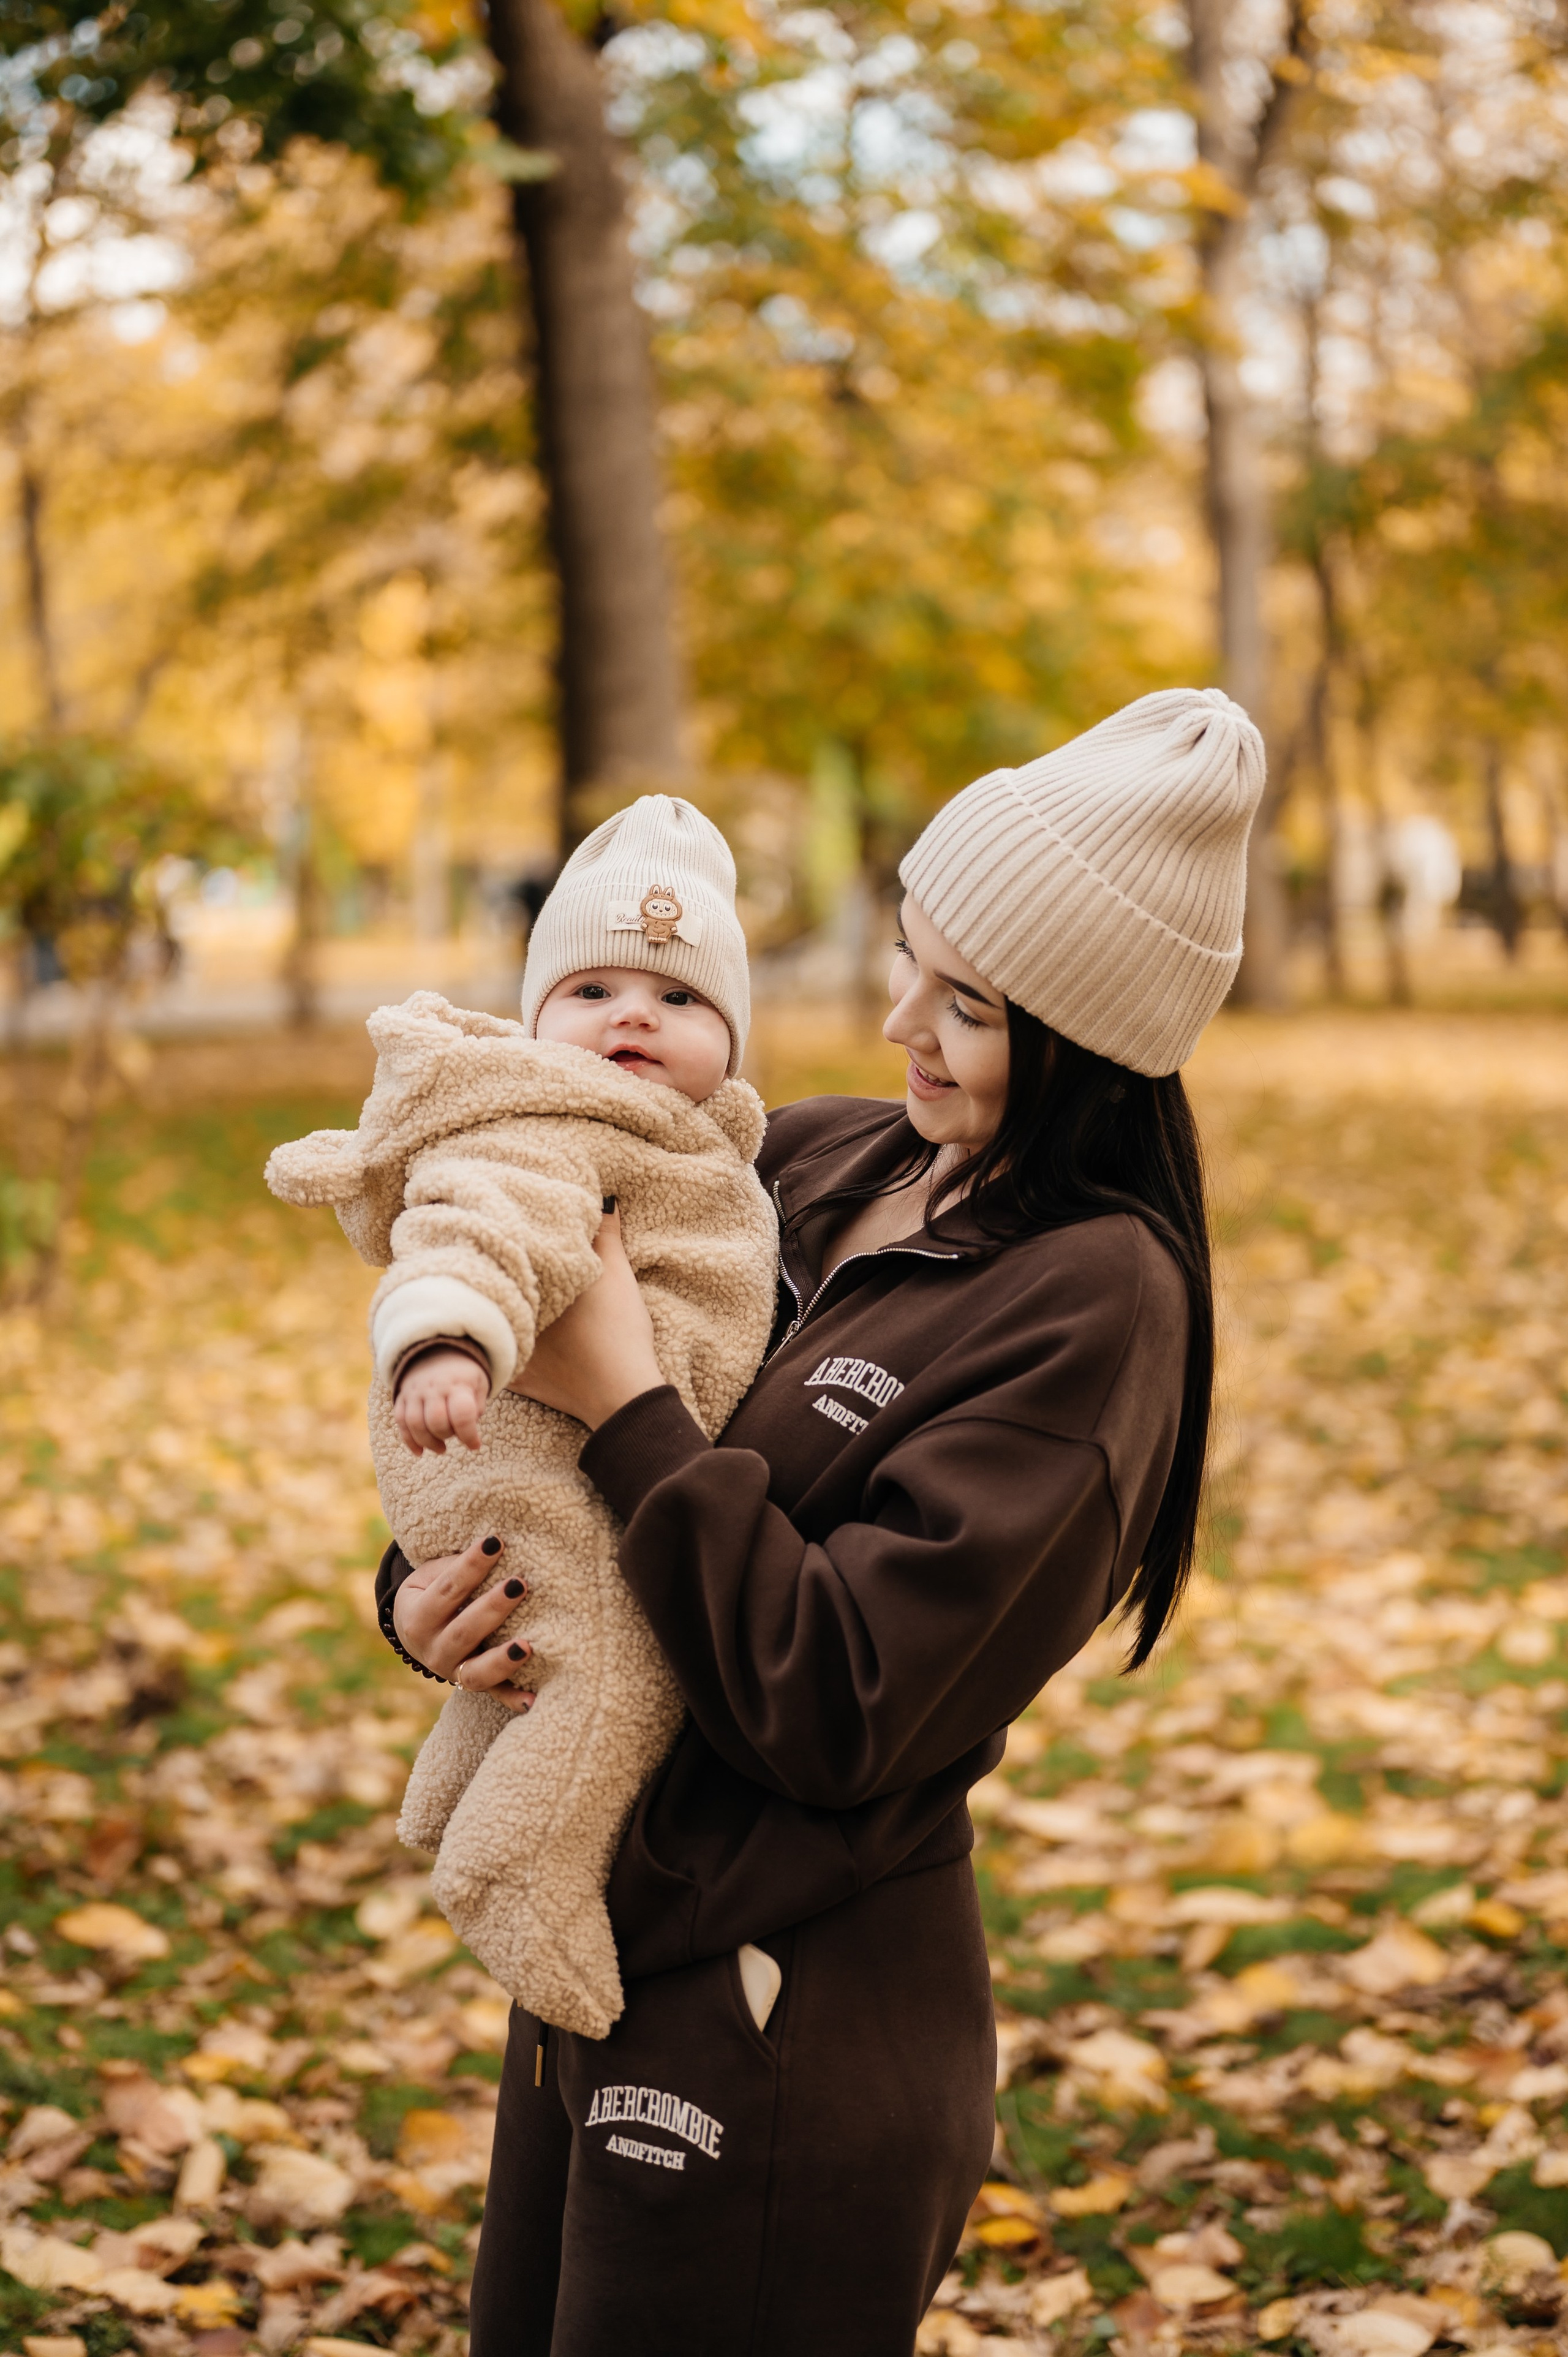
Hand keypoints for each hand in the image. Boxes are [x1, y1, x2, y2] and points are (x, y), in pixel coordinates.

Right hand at [392, 1534, 533, 1708]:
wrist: (416, 1632)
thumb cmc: (431, 1593)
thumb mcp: (429, 1577)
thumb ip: (455, 1567)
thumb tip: (496, 1546)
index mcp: (417, 1619)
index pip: (447, 1590)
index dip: (471, 1566)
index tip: (497, 1542)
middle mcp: (432, 1651)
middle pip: (463, 1631)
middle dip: (493, 1609)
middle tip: (519, 1584)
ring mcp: (452, 1673)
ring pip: (476, 1672)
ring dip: (502, 1660)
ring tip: (527, 1645)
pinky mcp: (472, 1686)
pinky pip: (495, 1696)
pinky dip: (513, 1700)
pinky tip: (533, 1700)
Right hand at [396, 1346, 491, 1456]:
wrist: (437, 1350)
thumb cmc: (464, 1374)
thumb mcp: (479, 1383)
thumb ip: (477, 1407)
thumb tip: (468, 1431)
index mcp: (457, 1384)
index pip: (461, 1414)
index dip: (469, 1435)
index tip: (475, 1445)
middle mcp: (433, 1388)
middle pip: (436, 1421)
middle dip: (447, 1436)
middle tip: (455, 1436)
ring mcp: (415, 1392)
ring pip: (415, 1424)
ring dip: (428, 1442)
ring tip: (441, 1448)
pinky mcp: (402, 1397)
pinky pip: (401, 1422)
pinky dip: (409, 1440)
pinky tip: (420, 1452)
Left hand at [511, 1203, 664, 1430]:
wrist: (623, 1393)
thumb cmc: (619, 1331)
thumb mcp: (617, 1275)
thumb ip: (607, 1235)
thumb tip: (606, 1200)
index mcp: (533, 1288)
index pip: (511, 1259)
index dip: (511, 1244)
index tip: (507, 1229)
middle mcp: (514, 1317)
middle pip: (500, 1288)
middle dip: (500, 1275)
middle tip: (498, 1257)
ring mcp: (513, 1351)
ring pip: (495, 1322)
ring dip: (496, 1309)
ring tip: (496, 1293)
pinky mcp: (518, 1378)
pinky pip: (499, 1357)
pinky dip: (500, 1347)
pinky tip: (500, 1336)